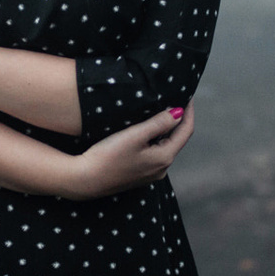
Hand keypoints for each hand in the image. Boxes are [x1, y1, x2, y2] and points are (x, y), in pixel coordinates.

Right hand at [65, 104, 193, 199]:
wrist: (85, 180)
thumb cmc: (109, 156)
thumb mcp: (136, 135)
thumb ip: (159, 123)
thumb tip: (179, 112)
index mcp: (164, 158)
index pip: (186, 131)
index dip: (188, 112)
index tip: (187, 95)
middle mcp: (161, 169)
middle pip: (176, 139)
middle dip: (178, 120)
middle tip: (176, 99)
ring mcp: (150, 174)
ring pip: (164, 146)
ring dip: (166, 130)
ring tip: (162, 111)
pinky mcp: (138, 175)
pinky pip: (154, 153)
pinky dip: (155, 139)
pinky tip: (147, 131)